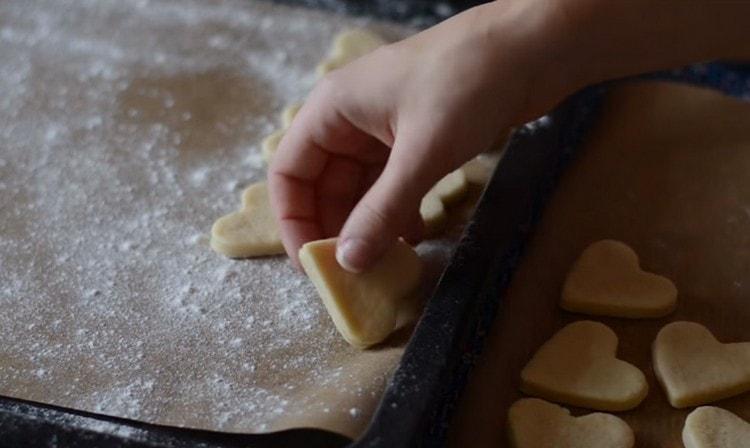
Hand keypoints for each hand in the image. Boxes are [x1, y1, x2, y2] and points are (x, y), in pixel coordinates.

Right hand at [269, 0, 576, 271]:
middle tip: (351, 273)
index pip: (289, 172)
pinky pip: (393, 184)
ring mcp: (384, 129)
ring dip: (369, 224)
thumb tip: (350, 261)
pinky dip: (398, 210)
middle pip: (324, 185)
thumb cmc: (468, 82)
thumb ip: (383, 209)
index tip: (311, 263)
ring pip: (361, 188)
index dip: (293, 220)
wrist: (532, 47)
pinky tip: (415, 234)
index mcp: (333, 110)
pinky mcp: (416, 138)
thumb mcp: (421, 152)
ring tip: (384, 262)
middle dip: (335, 228)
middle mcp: (351, 120)